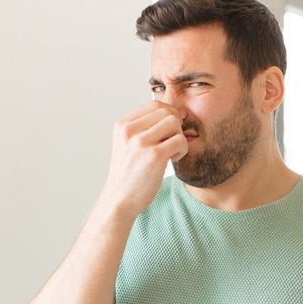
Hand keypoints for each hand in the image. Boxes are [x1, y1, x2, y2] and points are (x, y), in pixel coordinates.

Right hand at [99, 100, 187, 217]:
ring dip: (179, 135)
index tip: (172, 128)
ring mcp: (141, 142)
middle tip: (172, 141)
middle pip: (166, 111)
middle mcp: (129, 130)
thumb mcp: (127, 145)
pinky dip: (182, 149)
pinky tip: (173, 159)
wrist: (120, 199)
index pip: (153, 104)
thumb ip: (142, 128)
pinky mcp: (154, 155)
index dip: (169, 112)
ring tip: (172, 150)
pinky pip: (180, 140)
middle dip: (175, 125)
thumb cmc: (128, 174)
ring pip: (174, 122)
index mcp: (122, 125)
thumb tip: (172, 113)